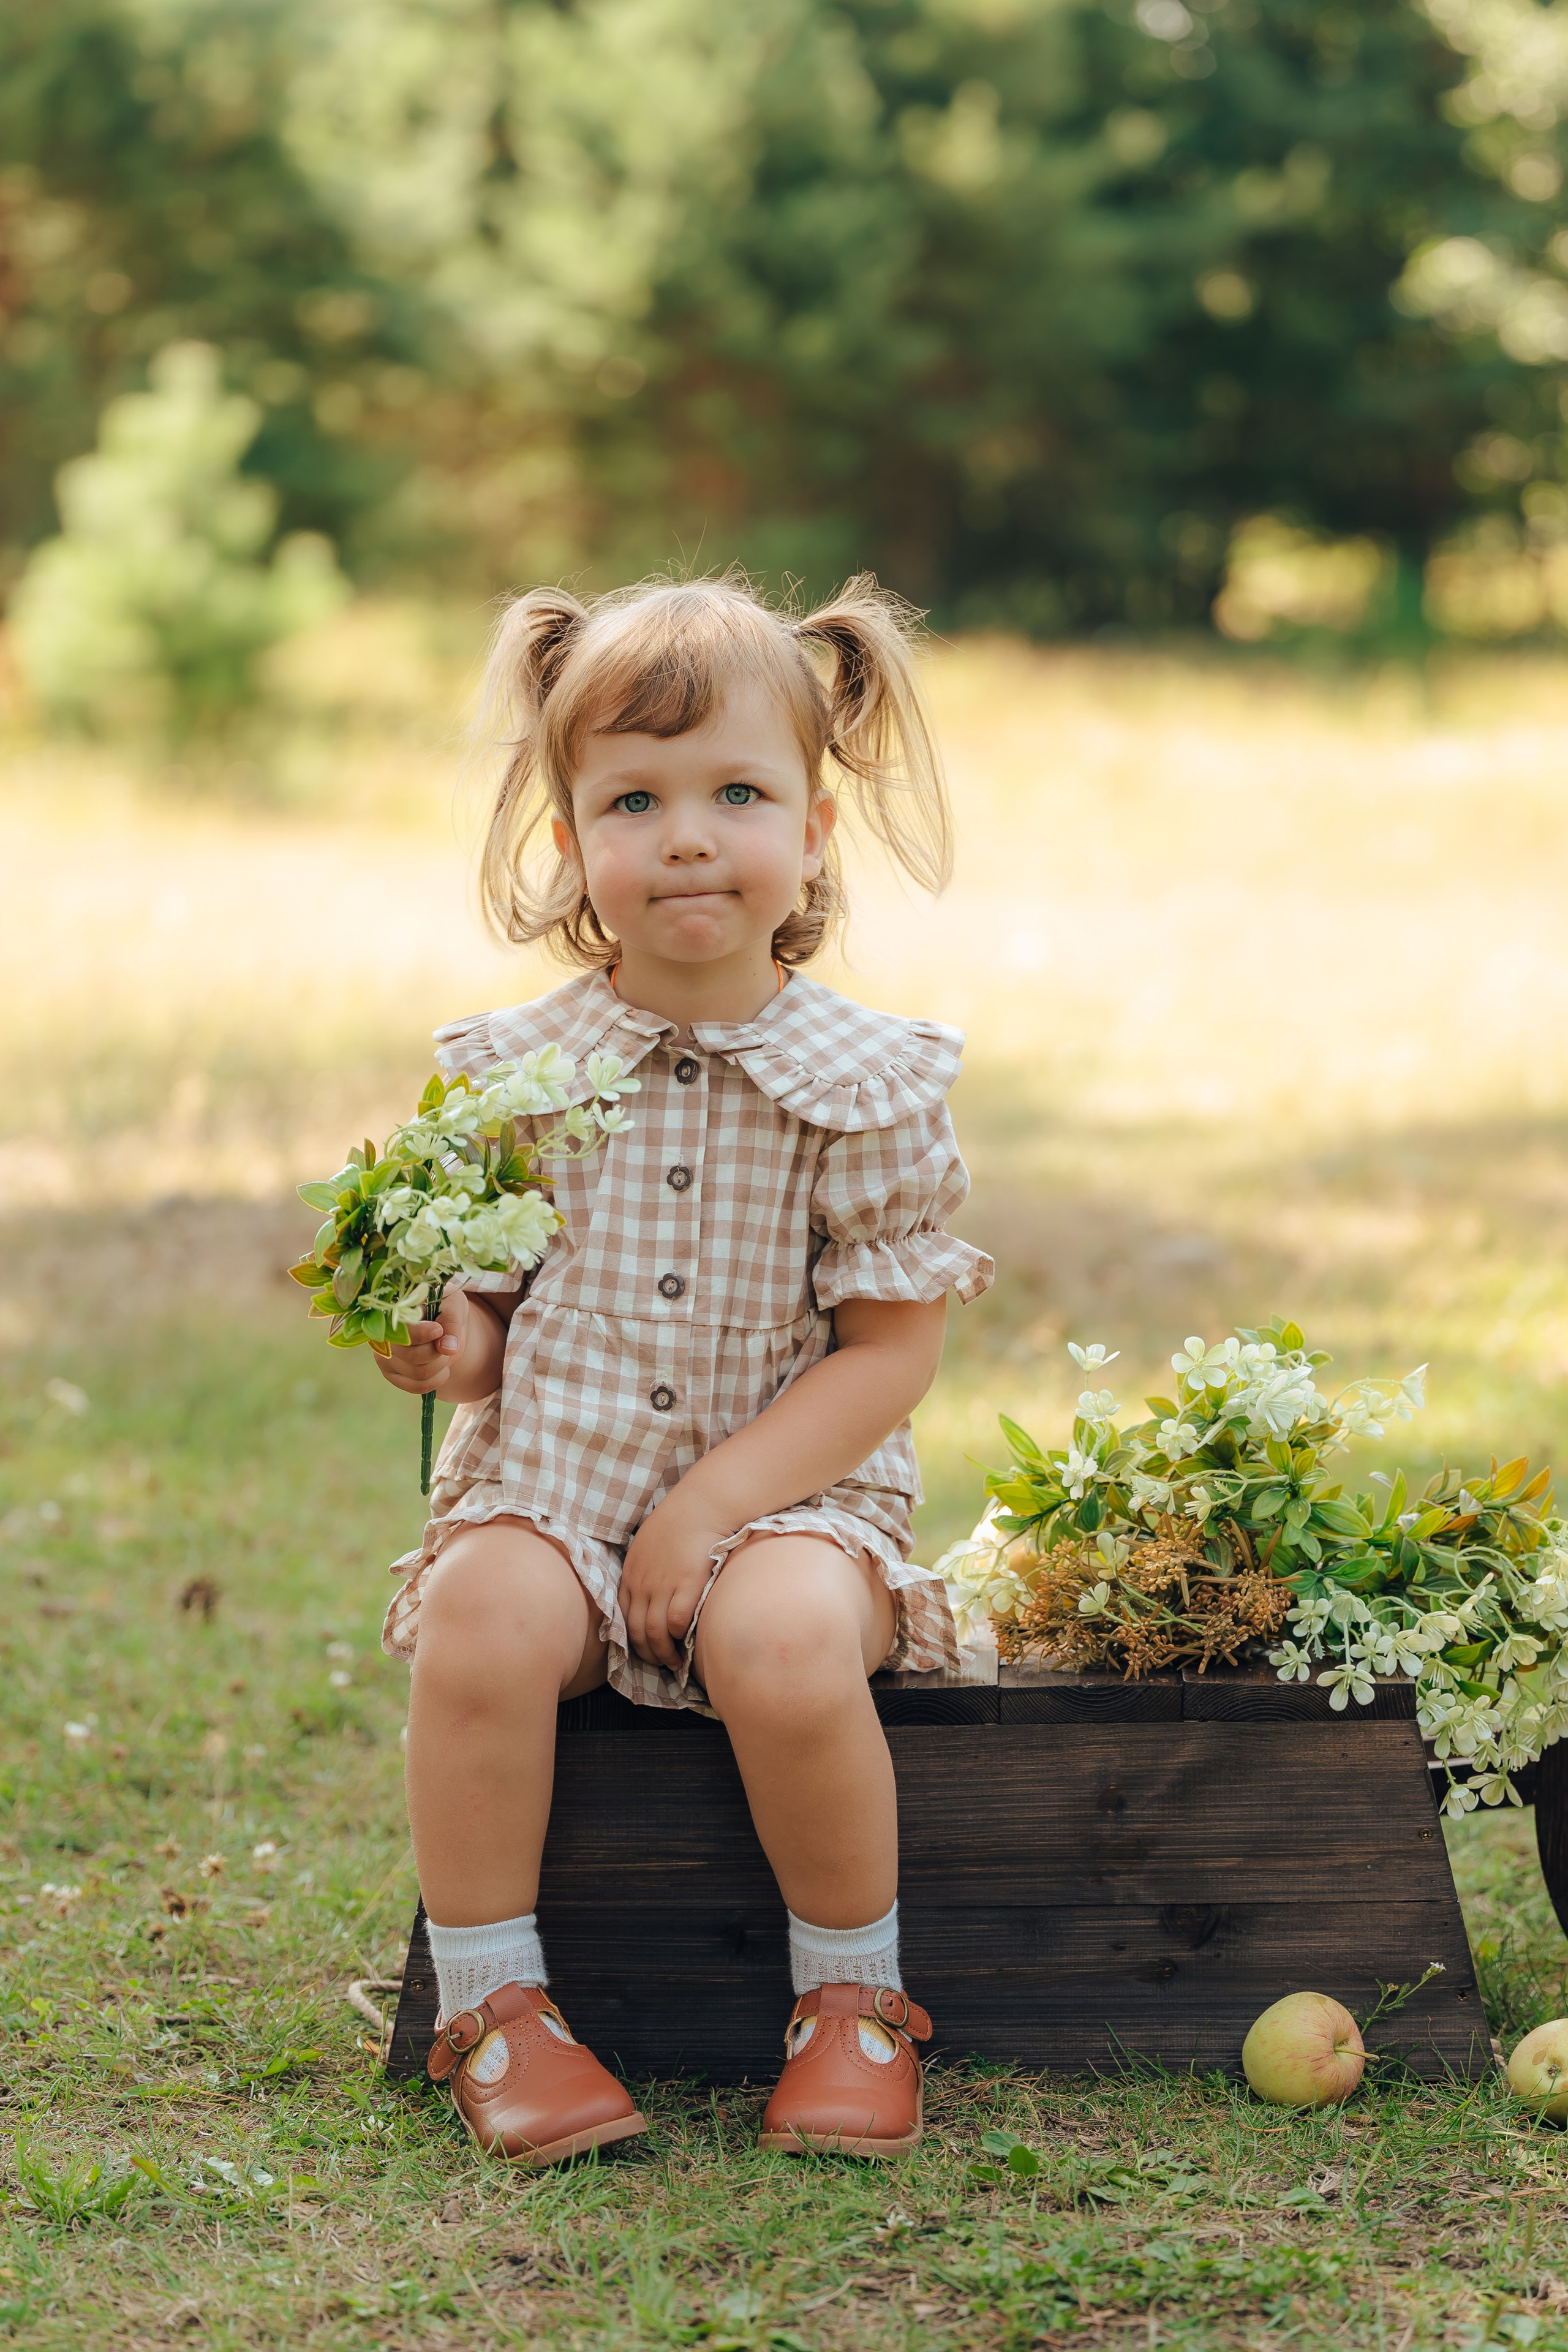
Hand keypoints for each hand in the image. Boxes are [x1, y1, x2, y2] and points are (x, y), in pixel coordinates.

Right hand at [374, 1291, 471, 1394]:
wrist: (442, 1324)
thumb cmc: (445, 1309)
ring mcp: (385, 1358)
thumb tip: (447, 1347)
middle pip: (414, 1356)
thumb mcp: (454, 1305)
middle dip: (439, 1352)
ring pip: (419, 1374)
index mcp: (395, 1313)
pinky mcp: (391, 1374)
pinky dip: (437, 1379)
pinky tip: (441, 1368)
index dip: (423, 1334)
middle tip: (445, 1342)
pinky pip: (418, 1386)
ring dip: (441, 1365)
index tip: (438, 1330)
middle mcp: (384, 1337)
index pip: (402, 1331)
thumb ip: (451, 1322)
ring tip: (443, 1352)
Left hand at [619, 1495, 724, 1673]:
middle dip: (647, 1655)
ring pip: (654, 1633)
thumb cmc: (678, 1523)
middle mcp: (641, 1584)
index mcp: (630, 1575)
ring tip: (674, 1663)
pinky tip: (686, 1644)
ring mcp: (662, 1585)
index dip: (633, 1642)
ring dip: (663, 1654)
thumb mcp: (646, 1546)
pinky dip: (678, 1638)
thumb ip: (643, 1571)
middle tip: (661, 1665)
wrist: (700, 1506)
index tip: (645, 1651)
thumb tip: (648, 1593)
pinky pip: (676, 1622)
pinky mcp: (686, 1585)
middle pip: (636, 1632)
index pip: (623, 1619)